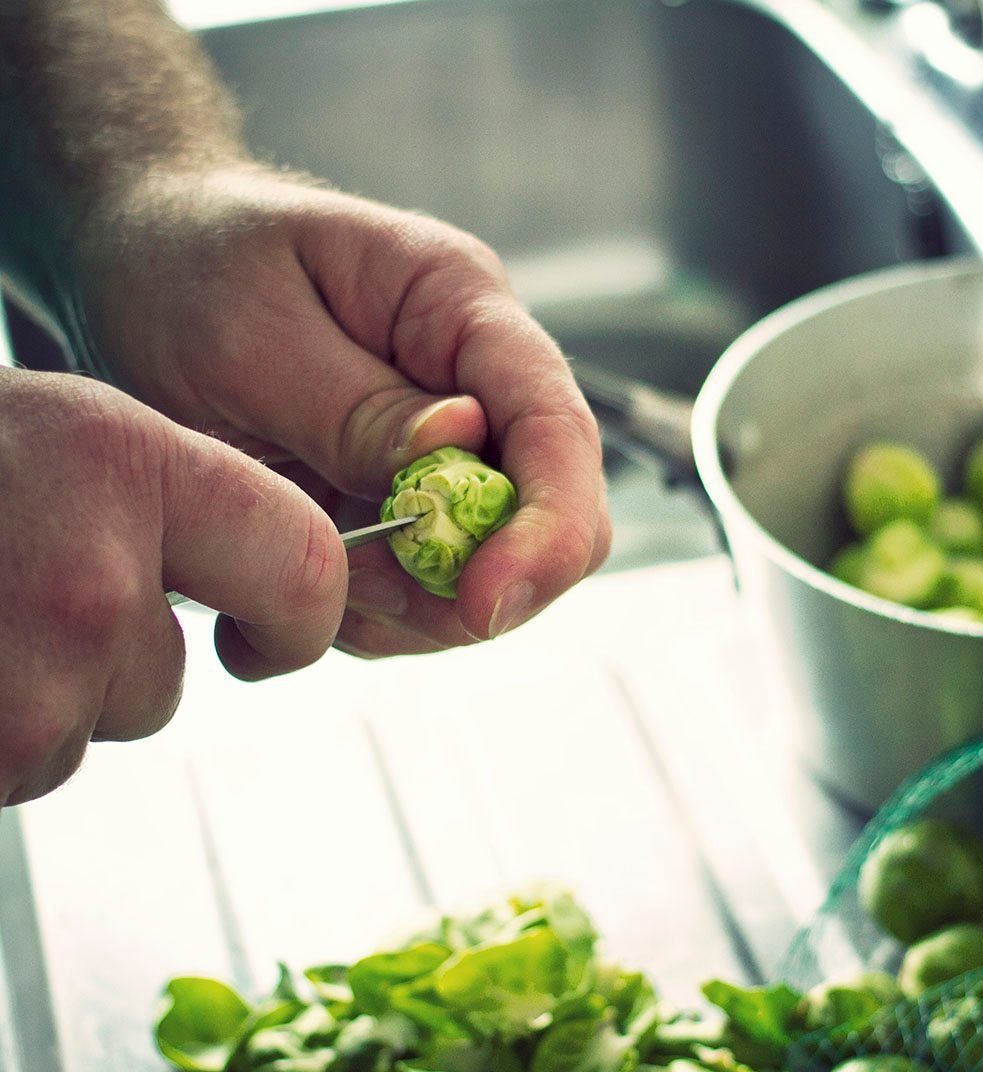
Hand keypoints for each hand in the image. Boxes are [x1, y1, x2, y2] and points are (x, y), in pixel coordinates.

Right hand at [0, 368, 346, 805]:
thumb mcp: (48, 432)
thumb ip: (165, 494)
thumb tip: (294, 559)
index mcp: (120, 464)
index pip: (305, 562)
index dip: (299, 615)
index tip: (282, 629)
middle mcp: (90, 574)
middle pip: (168, 676)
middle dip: (122, 664)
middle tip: (35, 609)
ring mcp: (34, 675)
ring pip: (98, 720)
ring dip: (47, 694)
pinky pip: (25, 763)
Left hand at [74, 166, 610, 654]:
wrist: (144, 265)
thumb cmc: (191, 266)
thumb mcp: (250, 331)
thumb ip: (353, 405)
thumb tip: (456, 449)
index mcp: (460, 309)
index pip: (555, 425)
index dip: (547, 529)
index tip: (485, 602)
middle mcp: (476, 385)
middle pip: (548, 516)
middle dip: (476, 583)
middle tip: (361, 594)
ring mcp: (447, 452)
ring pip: (488, 569)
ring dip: (409, 607)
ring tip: (303, 570)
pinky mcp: (408, 504)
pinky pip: (424, 593)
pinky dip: (372, 614)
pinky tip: (300, 576)